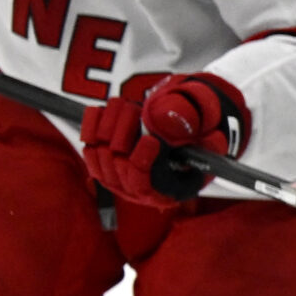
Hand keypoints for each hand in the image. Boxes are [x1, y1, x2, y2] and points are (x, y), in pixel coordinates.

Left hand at [79, 72, 249, 205]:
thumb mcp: (207, 130)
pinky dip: (92, 125)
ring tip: (127, 105)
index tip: (150, 139)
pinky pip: (88, 146)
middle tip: (136, 108)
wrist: (182, 127)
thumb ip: (193, 127)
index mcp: (168, 189)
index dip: (143, 161)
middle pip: (118, 166)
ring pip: (100, 154)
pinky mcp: (103, 163)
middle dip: (124, 132)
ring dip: (111, 124)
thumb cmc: (198, 133)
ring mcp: (118, 178)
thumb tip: (168, 121)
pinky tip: (104, 110)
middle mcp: (139, 190)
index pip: (144, 183)